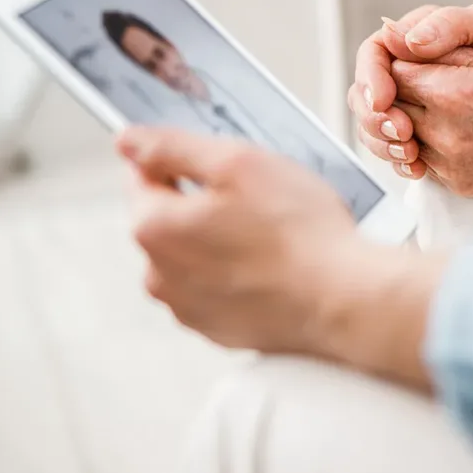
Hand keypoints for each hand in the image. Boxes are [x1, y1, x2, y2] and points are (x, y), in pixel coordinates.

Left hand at [117, 127, 442, 389]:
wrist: (343, 301)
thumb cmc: (299, 232)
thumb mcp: (238, 162)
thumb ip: (173, 147)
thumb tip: (129, 141)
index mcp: (154, 227)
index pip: (143, 174)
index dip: (183, 159)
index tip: (222, 164)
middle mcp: (159, 275)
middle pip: (171, 218)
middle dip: (206, 203)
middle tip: (261, 198)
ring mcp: (188, 309)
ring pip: (195, 256)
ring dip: (222, 241)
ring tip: (274, 236)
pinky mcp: (219, 331)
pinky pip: (219, 289)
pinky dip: (240, 276)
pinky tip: (277, 267)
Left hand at [349, 4, 472, 177]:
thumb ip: (439, 48)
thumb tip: (392, 38)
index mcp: (452, 93)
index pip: (393, 74)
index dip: (399, 63)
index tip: (413, 59)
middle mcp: (447, 133)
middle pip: (391, 109)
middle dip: (397, 93)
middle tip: (419, 82)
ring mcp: (453, 164)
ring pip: (402, 140)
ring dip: (409, 121)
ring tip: (433, 106)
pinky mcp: (460, 183)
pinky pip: (425, 163)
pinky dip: (428, 145)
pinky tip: (447, 131)